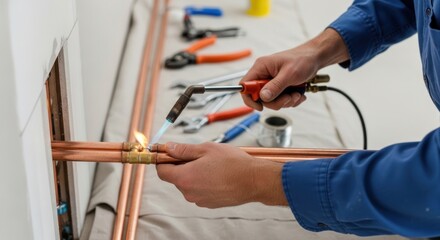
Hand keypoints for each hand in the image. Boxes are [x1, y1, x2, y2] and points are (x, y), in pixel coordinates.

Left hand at [156, 142, 287, 207]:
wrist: (254, 180)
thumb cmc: (233, 163)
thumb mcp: (206, 149)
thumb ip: (183, 150)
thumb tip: (168, 148)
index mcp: (184, 178)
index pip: (161, 171)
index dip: (162, 159)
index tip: (166, 152)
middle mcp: (189, 192)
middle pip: (176, 177)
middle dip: (182, 165)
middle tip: (198, 154)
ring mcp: (199, 200)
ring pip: (189, 183)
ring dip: (194, 173)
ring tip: (212, 164)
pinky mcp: (209, 203)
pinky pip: (200, 190)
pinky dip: (204, 181)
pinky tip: (217, 174)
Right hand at [240, 28, 348, 110]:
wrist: (314, 59)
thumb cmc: (302, 60)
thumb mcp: (289, 74)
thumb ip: (275, 86)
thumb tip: (263, 97)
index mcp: (261, 68)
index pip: (245, 85)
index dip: (249, 98)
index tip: (260, 106)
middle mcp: (263, 75)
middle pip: (260, 98)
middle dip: (276, 101)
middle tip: (288, 97)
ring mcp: (271, 82)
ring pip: (271, 101)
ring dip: (285, 101)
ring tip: (296, 93)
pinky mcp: (278, 87)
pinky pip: (279, 101)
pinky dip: (290, 100)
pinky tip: (298, 93)